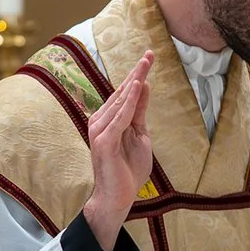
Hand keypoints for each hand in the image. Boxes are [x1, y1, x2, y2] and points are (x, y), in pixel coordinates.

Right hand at [83, 53, 154, 250]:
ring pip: (121, 100)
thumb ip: (140, 112)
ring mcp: (100, 130)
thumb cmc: (128, 171)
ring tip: (146, 63)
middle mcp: (100, 122)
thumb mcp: (140, 135)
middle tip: (150, 53)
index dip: (137, 75)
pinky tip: (137, 86)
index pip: (124, 94)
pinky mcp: (103, 140)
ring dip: (134, 81)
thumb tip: (143, 86)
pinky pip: (120, 116)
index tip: (148, 57)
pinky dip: (129, 100)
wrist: (119, 197)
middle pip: (122, 92)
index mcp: (109, 121)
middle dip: (137, 72)